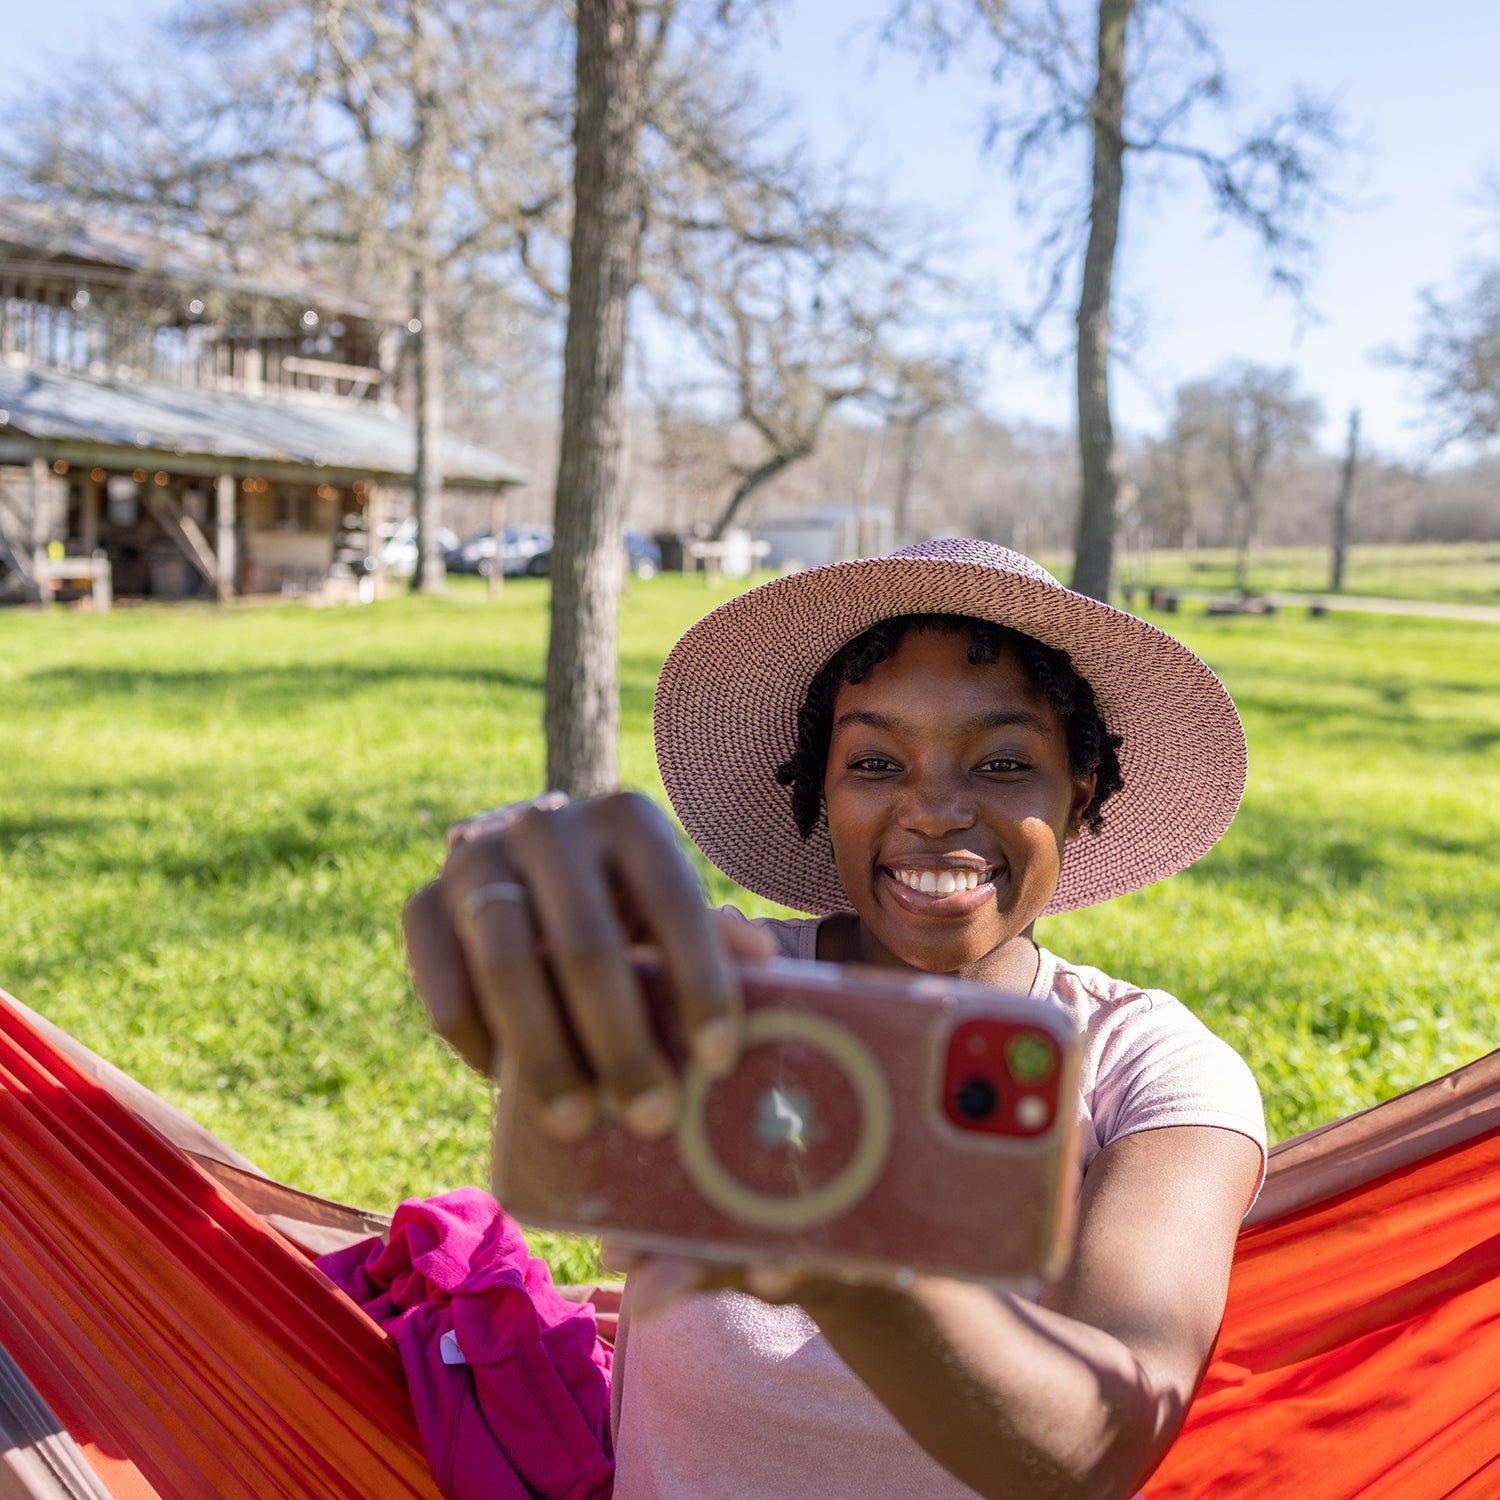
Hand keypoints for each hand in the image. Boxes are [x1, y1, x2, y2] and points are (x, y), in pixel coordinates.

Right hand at [403, 790, 773, 1140]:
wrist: (521, 873)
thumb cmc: (621, 906)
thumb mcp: (670, 909)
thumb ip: (712, 937)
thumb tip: (762, 962)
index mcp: (627, 819)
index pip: (673, 898)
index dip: (700, 979)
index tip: (721, 1059)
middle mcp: (547, 824)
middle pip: (584, 940)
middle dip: (619, 1038)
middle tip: (650, 1116)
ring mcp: (475, 859)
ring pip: (505, 962)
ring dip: (544, 1052)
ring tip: (578, 1123)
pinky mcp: (421, 902)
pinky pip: (442, 983)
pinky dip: (475, 1041)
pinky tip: (507, 1084)